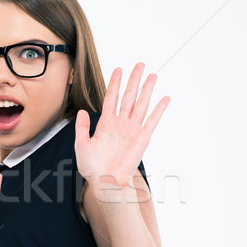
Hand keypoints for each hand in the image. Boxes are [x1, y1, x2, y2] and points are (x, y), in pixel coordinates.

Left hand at [74, 63, 169, 192]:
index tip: (119, 69)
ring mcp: (132, 130)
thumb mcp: (81, 145)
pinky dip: (158, 109)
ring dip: (146, 90)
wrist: (105, 182)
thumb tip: (82, 112)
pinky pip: (152, 121)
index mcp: (106, 124)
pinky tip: (165, 98)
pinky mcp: (142, 139)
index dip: (115, 84)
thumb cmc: (92, 168)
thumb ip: (82, 127)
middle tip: (139, 64)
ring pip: (140, 105)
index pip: (111, 98)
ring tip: (152, 75)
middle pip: (128, 97)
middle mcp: (120, 124)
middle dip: (133, 80)